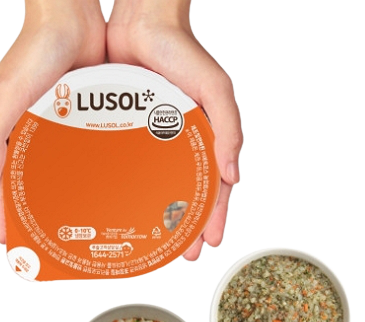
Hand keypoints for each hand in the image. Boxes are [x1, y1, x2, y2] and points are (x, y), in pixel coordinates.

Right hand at [0, 0, 105, 244]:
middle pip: (18, 182)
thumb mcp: (4, 96)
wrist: (69, 21)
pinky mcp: (66, 121)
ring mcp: (42, 128)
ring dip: (46, 197)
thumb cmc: (31, 52)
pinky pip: (64, 155)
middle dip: (22, 211)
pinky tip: (78, 192)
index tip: (7, 240)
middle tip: (34, 241)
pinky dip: (66, 176)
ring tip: (57, 225)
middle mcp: (16, 131)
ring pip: (41, 172)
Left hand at [107, 0, 242, 259]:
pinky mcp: (133, 134)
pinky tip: (130, 206)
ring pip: (162, 187)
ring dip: (164, 216)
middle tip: (184, 254)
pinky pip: (135, 168)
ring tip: (158, 242)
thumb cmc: (183, 52)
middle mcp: (183, 145)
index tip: (209, 243)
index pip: (216, 187)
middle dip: (189, 227)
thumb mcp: (216, 88)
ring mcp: (157, 142)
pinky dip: (137, 190)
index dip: (214, 216)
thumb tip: (235, 174)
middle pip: (189, 195)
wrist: (142, 24)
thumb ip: (229, 128)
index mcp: (207, 138)